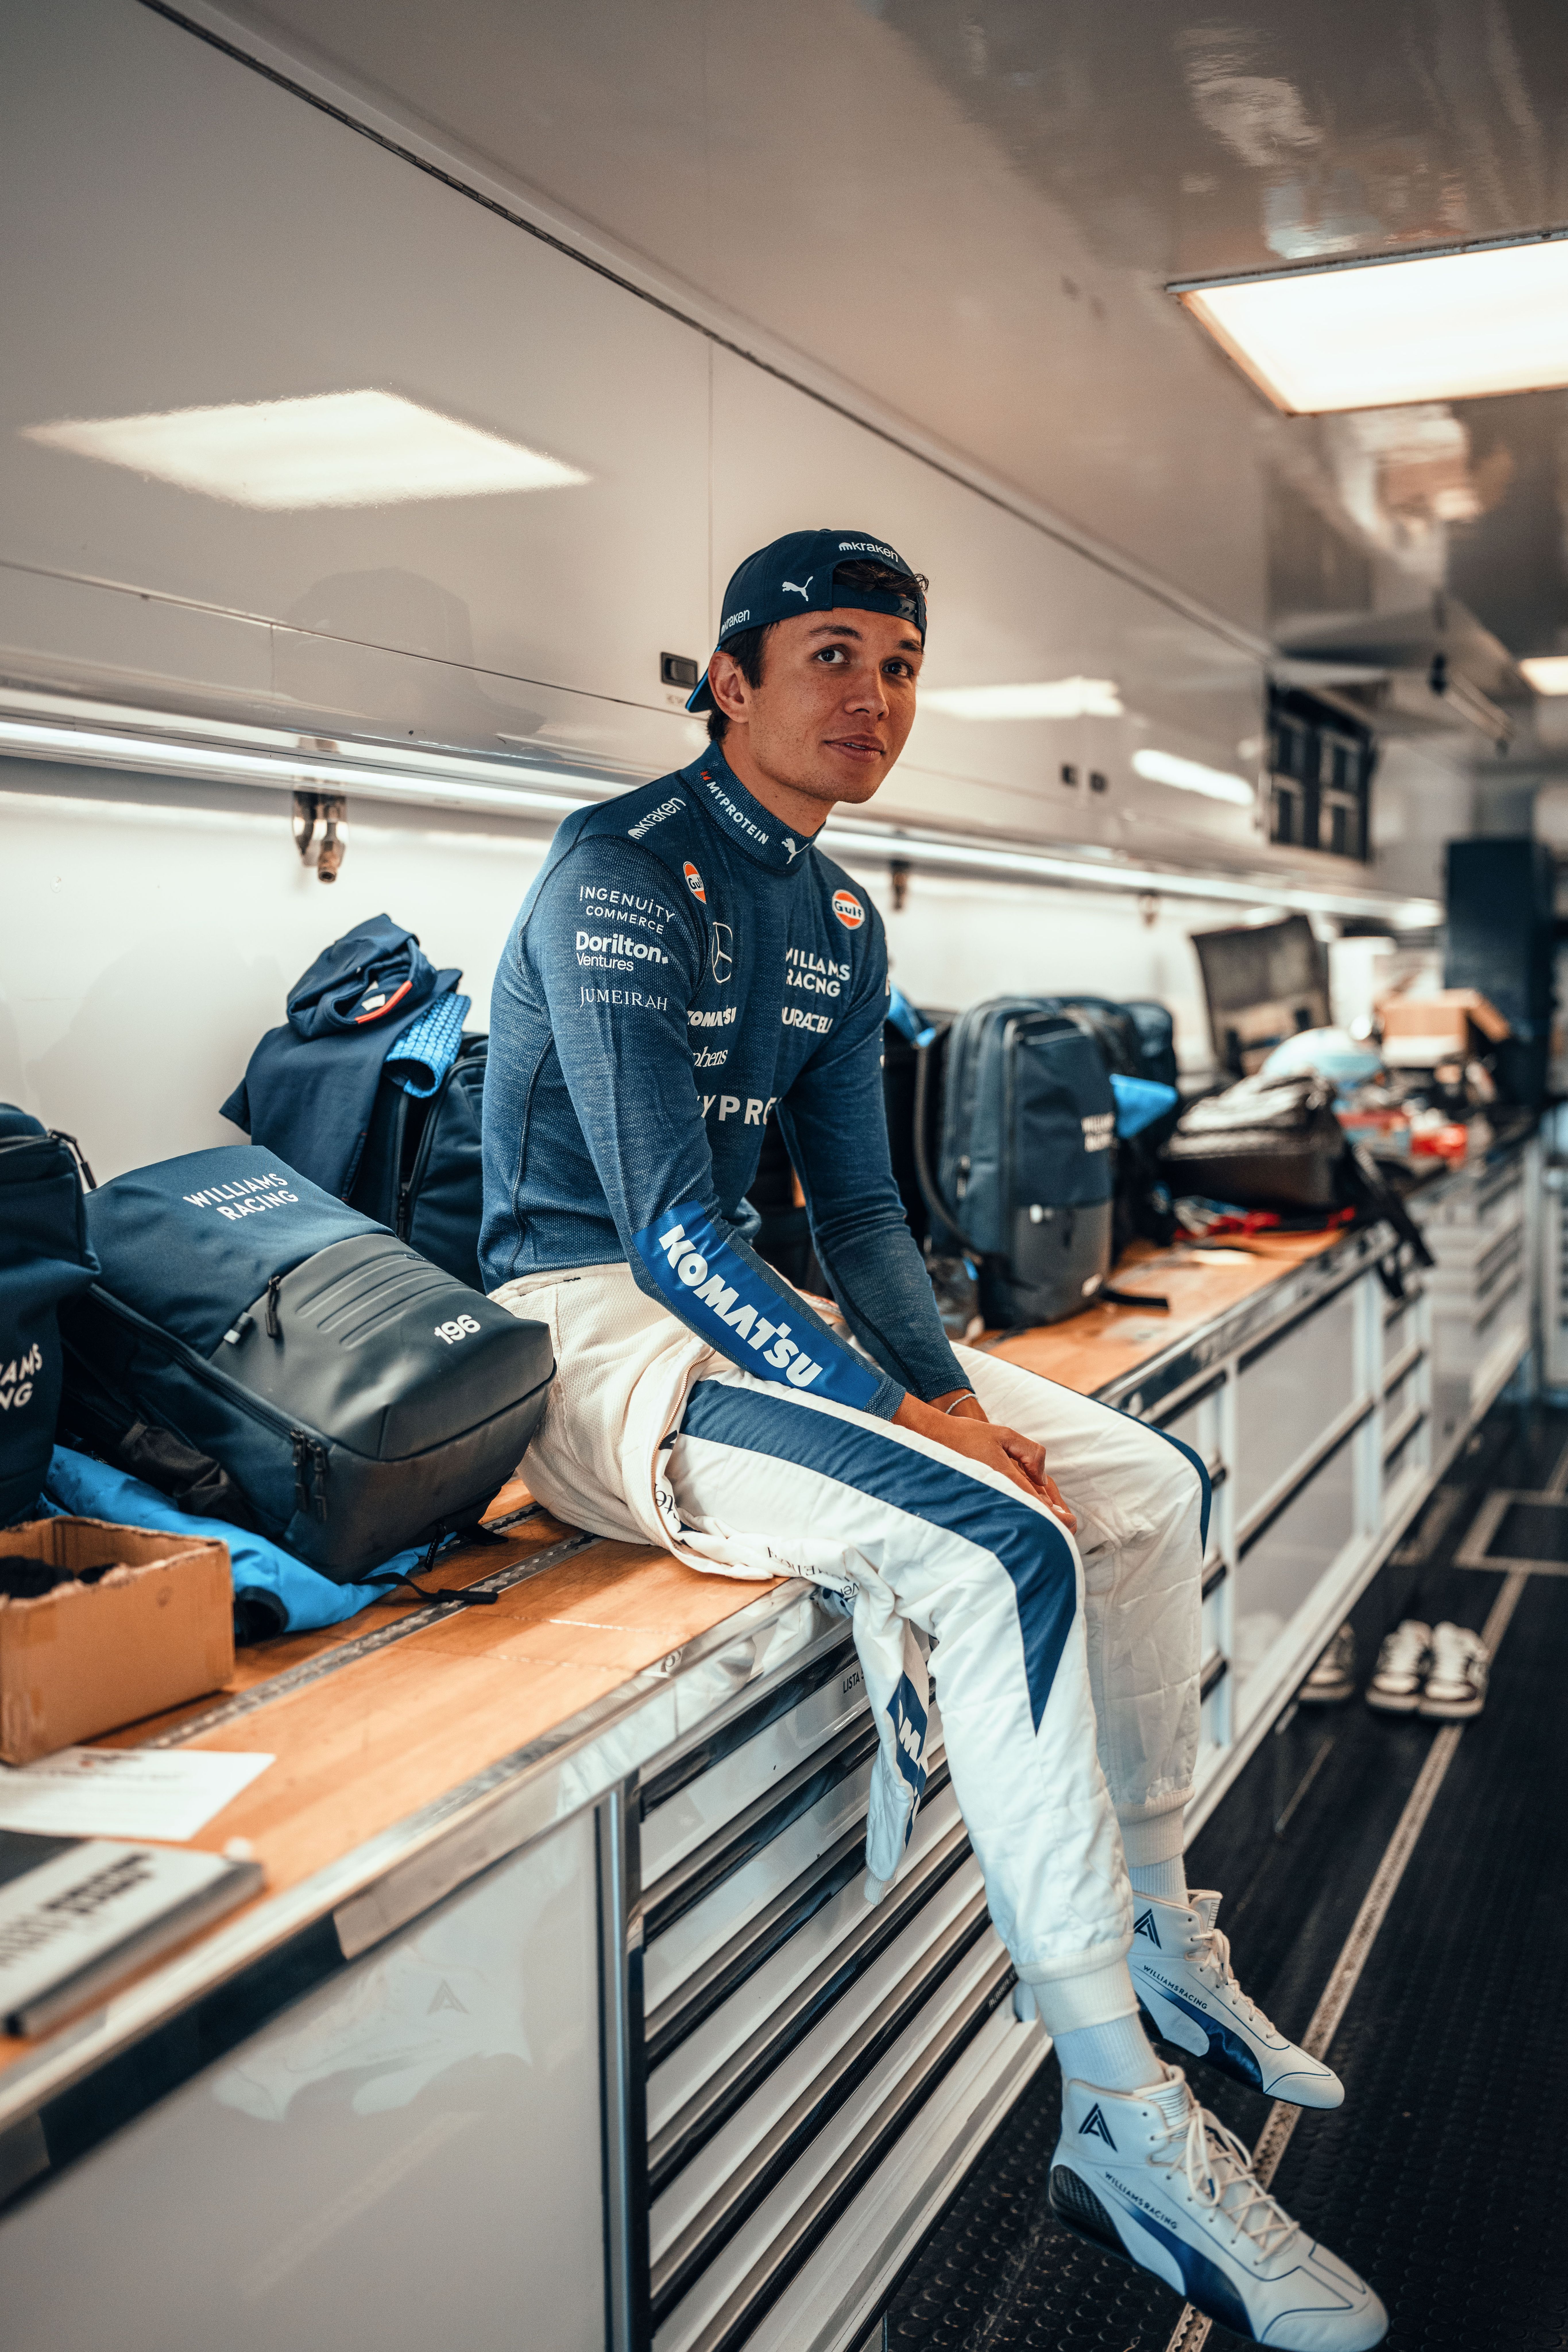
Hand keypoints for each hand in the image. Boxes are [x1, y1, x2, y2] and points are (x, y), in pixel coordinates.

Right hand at [894, 1389, 1077, 1530]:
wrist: (930, 1439)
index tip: (1069, 1522)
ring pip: (1015, 1514)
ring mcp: (985, 1497)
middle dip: (1048, 1522)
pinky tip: (1023, 1510)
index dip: (1054, 1516)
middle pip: (1027, 1514)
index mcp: (1002, 1476)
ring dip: (1032, 1517)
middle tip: (1066, 1526)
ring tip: (1048, 1520)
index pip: (1034, 1502)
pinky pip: (1002, 1509)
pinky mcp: (977, 1499)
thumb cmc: (966, 1435)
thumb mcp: (1004, 1434)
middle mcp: (994, 1491)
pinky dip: (1016, 1511)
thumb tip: (1041, 1478)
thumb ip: (1030, 1452)